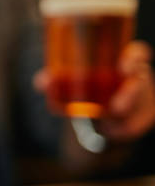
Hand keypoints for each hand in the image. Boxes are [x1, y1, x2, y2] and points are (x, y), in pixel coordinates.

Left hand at [34, 41, 154, 141]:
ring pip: (142, 106)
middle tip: (115, 107)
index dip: (134, 58)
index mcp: (123, 58)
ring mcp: (145, 95)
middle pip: (143, 81)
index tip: (123, 68)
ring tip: (105, 125)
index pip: (138, 53)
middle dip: (132, 95)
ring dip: (124, 117)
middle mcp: (139, 75)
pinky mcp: (146, 114)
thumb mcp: (71, 79)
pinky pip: (138, 123)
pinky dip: (124, 129)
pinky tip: (111, 131)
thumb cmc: (85, 84)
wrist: (98, 110)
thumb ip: (56, 78)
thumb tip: (41, 83)